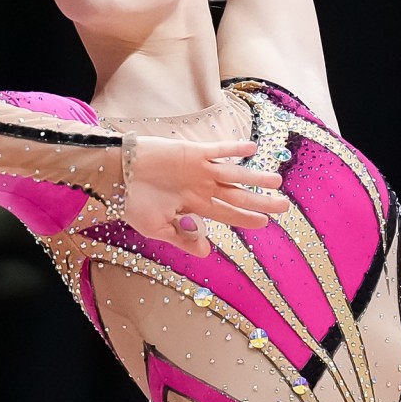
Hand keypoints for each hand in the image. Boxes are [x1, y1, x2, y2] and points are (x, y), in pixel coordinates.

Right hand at [122, 136, 290, 257]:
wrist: (116, 173)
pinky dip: (233, 149)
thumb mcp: (156, 228)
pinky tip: (251, 148)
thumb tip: (206, 253)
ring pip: (234, 174)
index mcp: (194, 206)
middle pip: (237, 195)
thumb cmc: (131, 201)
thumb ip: (181, 238)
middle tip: (284, 207)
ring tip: (276, 181)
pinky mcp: (192, 151)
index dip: (246, 218)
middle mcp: (201, 187)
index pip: (227, 213)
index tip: (265, 223)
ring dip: (255, 177)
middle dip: (261, 201)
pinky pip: (217, 150)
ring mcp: (199, 168)